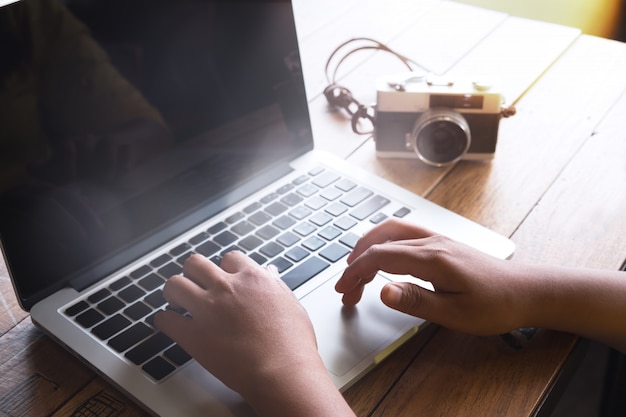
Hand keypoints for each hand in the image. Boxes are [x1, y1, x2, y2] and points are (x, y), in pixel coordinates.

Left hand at [154, 252, 354, 416]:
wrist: (282, 372)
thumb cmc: (293, 345)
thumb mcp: (292, 305)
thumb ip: (276, 286)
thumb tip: (269, 273)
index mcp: (253, 279)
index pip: (229, 258)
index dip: (224, 268)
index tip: (223, 278)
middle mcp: (227, 288)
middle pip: (196, 263)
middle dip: (193, 273)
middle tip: (194, 284)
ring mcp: (208, 309)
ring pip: (175, 284)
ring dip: (174, 291)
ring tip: (176, 301)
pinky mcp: (193, 335)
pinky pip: (166, 320)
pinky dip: (164, 321)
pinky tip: (167, 324)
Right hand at [335, 219, 524, 335]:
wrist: (527, 292)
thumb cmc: (495, 306)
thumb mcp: (454, 314)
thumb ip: (415, 301)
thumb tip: (381, 291)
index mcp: (432, 259)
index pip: (380, 257)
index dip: (355, 273)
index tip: (343, 291)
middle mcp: (432, 242)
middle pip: (380, 242)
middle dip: (356, 262)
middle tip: (345, 287)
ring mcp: (437, 239)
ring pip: (390, 231)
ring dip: (367, 247)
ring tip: (355, 268)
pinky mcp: (442, 242)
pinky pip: (403, 233)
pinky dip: (383, 242)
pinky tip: (381, 255)